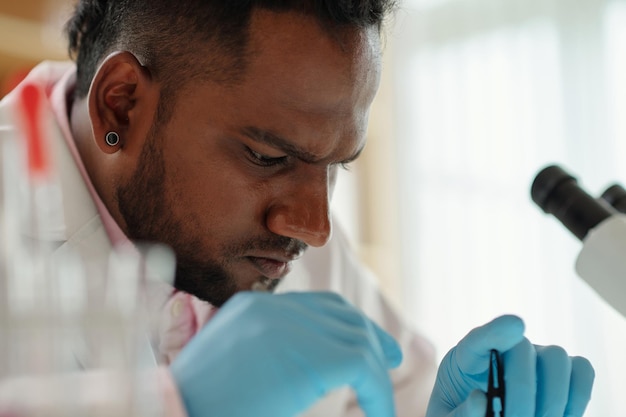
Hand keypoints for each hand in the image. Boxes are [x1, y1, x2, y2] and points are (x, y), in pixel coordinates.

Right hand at [170, 291, 401, 416]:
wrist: (176, 412)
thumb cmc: (197, 401)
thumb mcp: (220, 365)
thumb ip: (249, 347)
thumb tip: (254, 343)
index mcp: (251, 308)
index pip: (315, 305)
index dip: (347, 322)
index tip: (368, 343)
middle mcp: (271, 309)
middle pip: (340, 315)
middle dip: (370, 336)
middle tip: (392, 358)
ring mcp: (287, 328)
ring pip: (356, 339)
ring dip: (376, 367)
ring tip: (385, 392)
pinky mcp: (307, 356)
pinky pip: (362, 366)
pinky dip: (377, 391)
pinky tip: (380, 413)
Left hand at [426, 315, 594, 416]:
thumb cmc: (462, 416)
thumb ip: (460, 413)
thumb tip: (480, 399)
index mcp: (467, 358)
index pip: (479, 338)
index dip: (497, 330)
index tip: (516, 325)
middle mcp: (505, 349)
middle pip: (523, 349)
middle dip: (523, 391)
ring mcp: (535, 358)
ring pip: (557, 359)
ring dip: (553, 398)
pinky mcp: (562, 373)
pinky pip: (582, 371)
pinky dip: (577, 398)